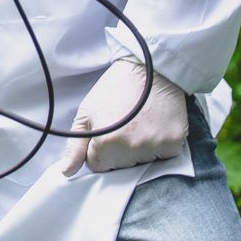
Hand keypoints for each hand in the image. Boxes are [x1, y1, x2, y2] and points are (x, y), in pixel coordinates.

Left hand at [59, 56, 189, 176]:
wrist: (150, 67)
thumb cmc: (116, 87)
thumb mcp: (87, 112)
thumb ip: (75, 147)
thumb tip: (66, 173)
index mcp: (105, 144)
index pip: (99, 166)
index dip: (101, 150)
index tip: (108, 131)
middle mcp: (131, 149)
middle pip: (121, 167)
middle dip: (120, 151)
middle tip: (125, 124)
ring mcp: (154, 146)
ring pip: (142, 162)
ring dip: (140, 148)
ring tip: (142, 122)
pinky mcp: (174, 143)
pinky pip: (163, 156)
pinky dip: (160, 144)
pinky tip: (156, 124)